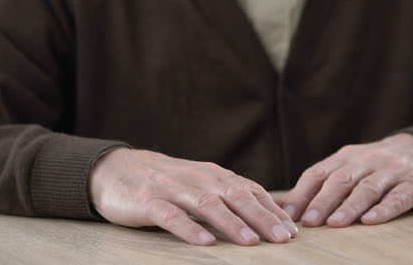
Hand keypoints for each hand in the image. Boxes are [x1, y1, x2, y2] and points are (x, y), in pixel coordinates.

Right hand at [88, 149, 298, 245]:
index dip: (273, 210)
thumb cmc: (167, 183)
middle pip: (236, 197)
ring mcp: (174, 190)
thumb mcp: (201, 185)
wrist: (118, 169)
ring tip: (251, 242)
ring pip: (208, 205)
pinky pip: (171, 216)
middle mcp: (199, 180)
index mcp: (214, 176)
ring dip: (232, 224)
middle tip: (284, 238)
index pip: (250, 191)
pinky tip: (205, 243)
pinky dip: (190, 229)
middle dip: (263, 218)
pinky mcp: (149, 202)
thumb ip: (230, 196)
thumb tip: (270, 213)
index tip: (294, 230)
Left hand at [278, 133, 412, 227]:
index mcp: (346, 157)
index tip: (288, 213)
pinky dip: (383, 209)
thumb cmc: (377, 165)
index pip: (319, 172)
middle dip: (323, 200)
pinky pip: (397, 197)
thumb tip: (282, 204)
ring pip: (367, 188)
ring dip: (350, 206)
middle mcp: (367, 161)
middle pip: (341, 180)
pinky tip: (371, 221)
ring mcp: (391, 171)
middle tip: (309, 221)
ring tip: (335, 223)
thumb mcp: (349, 167)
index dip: (303, 192)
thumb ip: (320, 184)